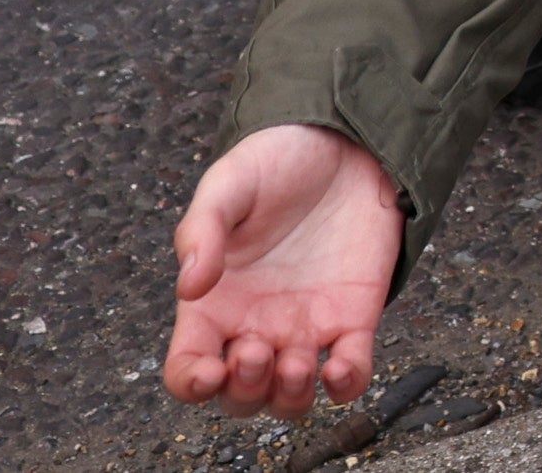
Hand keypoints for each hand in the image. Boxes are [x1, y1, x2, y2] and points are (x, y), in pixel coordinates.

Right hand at [164, 124, 401, 421]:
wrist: (345, 143)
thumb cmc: (277, 162)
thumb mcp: (229, 183)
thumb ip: (202, 230)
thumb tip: (189, 287)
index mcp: (215, 303)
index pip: (188, 367)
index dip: (192, 384)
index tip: (209, 371)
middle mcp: (256, 325)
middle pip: (240, 396)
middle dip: (246, 390)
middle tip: (258, 349)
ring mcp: (306, 327)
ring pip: (290, 398)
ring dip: (291, 397)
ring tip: (298, 362)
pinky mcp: (353, 319)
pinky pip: (350, 376)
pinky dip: (346, 384)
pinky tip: (340, 364)